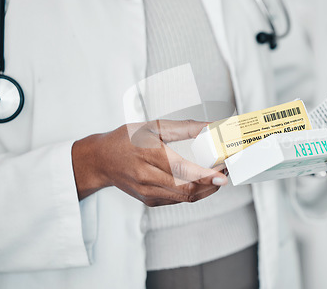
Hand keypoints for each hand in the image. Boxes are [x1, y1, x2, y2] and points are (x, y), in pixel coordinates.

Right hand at [72, 120, 226, 205]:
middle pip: (187, 188)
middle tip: (226, 171)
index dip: (205, 174)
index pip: (182, 170)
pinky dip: (194, 193)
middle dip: (212, 183)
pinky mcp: (150, 201)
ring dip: (206, 190)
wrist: (101, 161)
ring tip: (217, 177)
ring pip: (185, 198)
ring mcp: (148, 192)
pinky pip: (178, 200)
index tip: (223, 173)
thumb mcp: (153, 126)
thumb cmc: (126, 139)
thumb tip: (210, 126)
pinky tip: (202, 183)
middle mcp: (147, 177)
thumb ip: (184, 127)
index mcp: (148, 155)